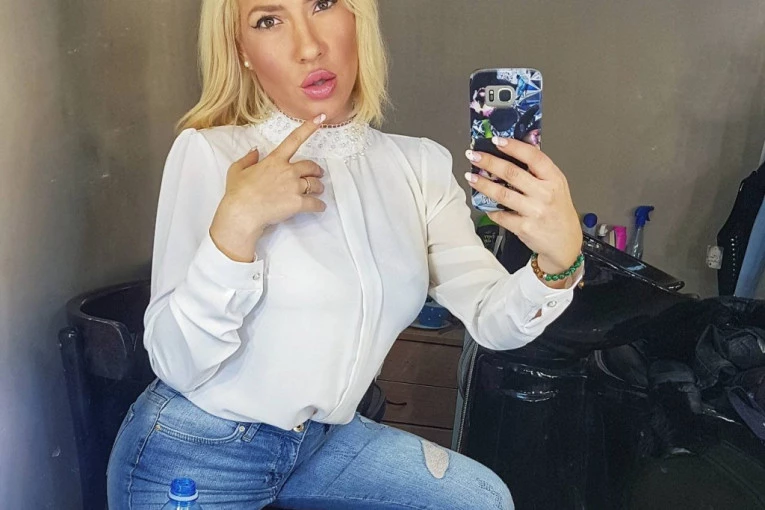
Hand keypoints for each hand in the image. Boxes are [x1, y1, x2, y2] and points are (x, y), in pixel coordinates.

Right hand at [209, 114, 327, 261]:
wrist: (242, 213)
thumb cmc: (237, 192)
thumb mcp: (237, 170)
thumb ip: (248, 159)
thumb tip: (255, 150)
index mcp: (274, 160)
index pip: (294, 139)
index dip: (309, 127)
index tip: (321, 117)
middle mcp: (287, 170)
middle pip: (310, 166)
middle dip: (316, 170)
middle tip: (317, 175)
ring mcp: (294, 187)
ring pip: (315, 184)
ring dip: (318, 187)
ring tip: (317, 191)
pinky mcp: (298, 203)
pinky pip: (315, 203)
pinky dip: (319, 206)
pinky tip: (320, 207)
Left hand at [465, 137, 582, 275]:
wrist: (565, 242)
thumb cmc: (559, 211)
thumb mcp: (557, 186)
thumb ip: (538, 170)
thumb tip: (514, 150)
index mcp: (554, 179)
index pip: (533, 157)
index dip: (514, 147)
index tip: (497, 140)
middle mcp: (545, 194)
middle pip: (512, 173)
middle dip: (489, 162)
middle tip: (474, 156)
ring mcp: (535, 211)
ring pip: (502, 194)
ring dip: (483, 184)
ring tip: (471, 177)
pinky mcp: (524, 227)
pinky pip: (501, 215)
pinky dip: (489, 208)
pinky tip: (483, 203)